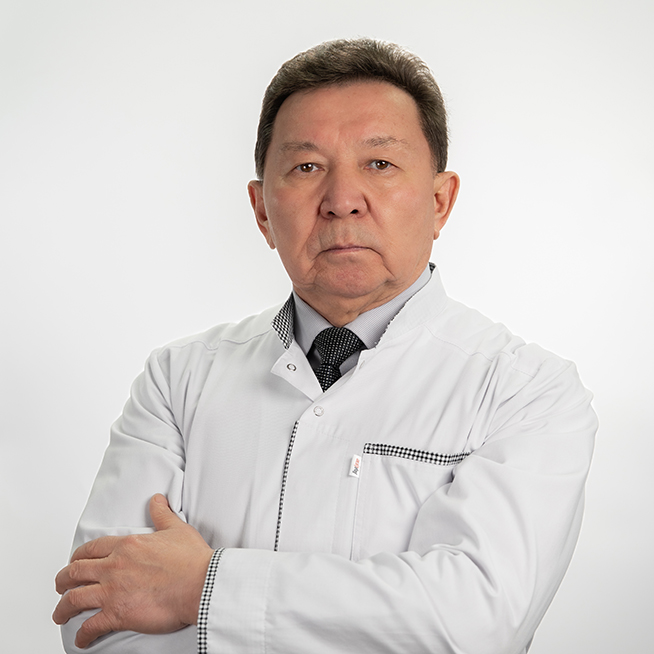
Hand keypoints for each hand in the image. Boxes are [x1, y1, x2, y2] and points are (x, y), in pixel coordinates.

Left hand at [52, 494, 213, 648]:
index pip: (91, 549)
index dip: (78, 556)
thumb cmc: (192, 558)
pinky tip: (82, 640)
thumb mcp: (176, 529)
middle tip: (60, 586)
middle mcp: (114, 566)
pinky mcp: (118, 613)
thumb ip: (162, 514)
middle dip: (62, 580)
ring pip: (74, 599)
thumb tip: (157, 499)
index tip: (75, 562)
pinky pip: (90, 626)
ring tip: (60, 614)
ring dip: (63, 608)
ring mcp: (113, 591)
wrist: (200, 583)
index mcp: (127, 545)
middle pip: (75, 572)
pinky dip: (82, 635)